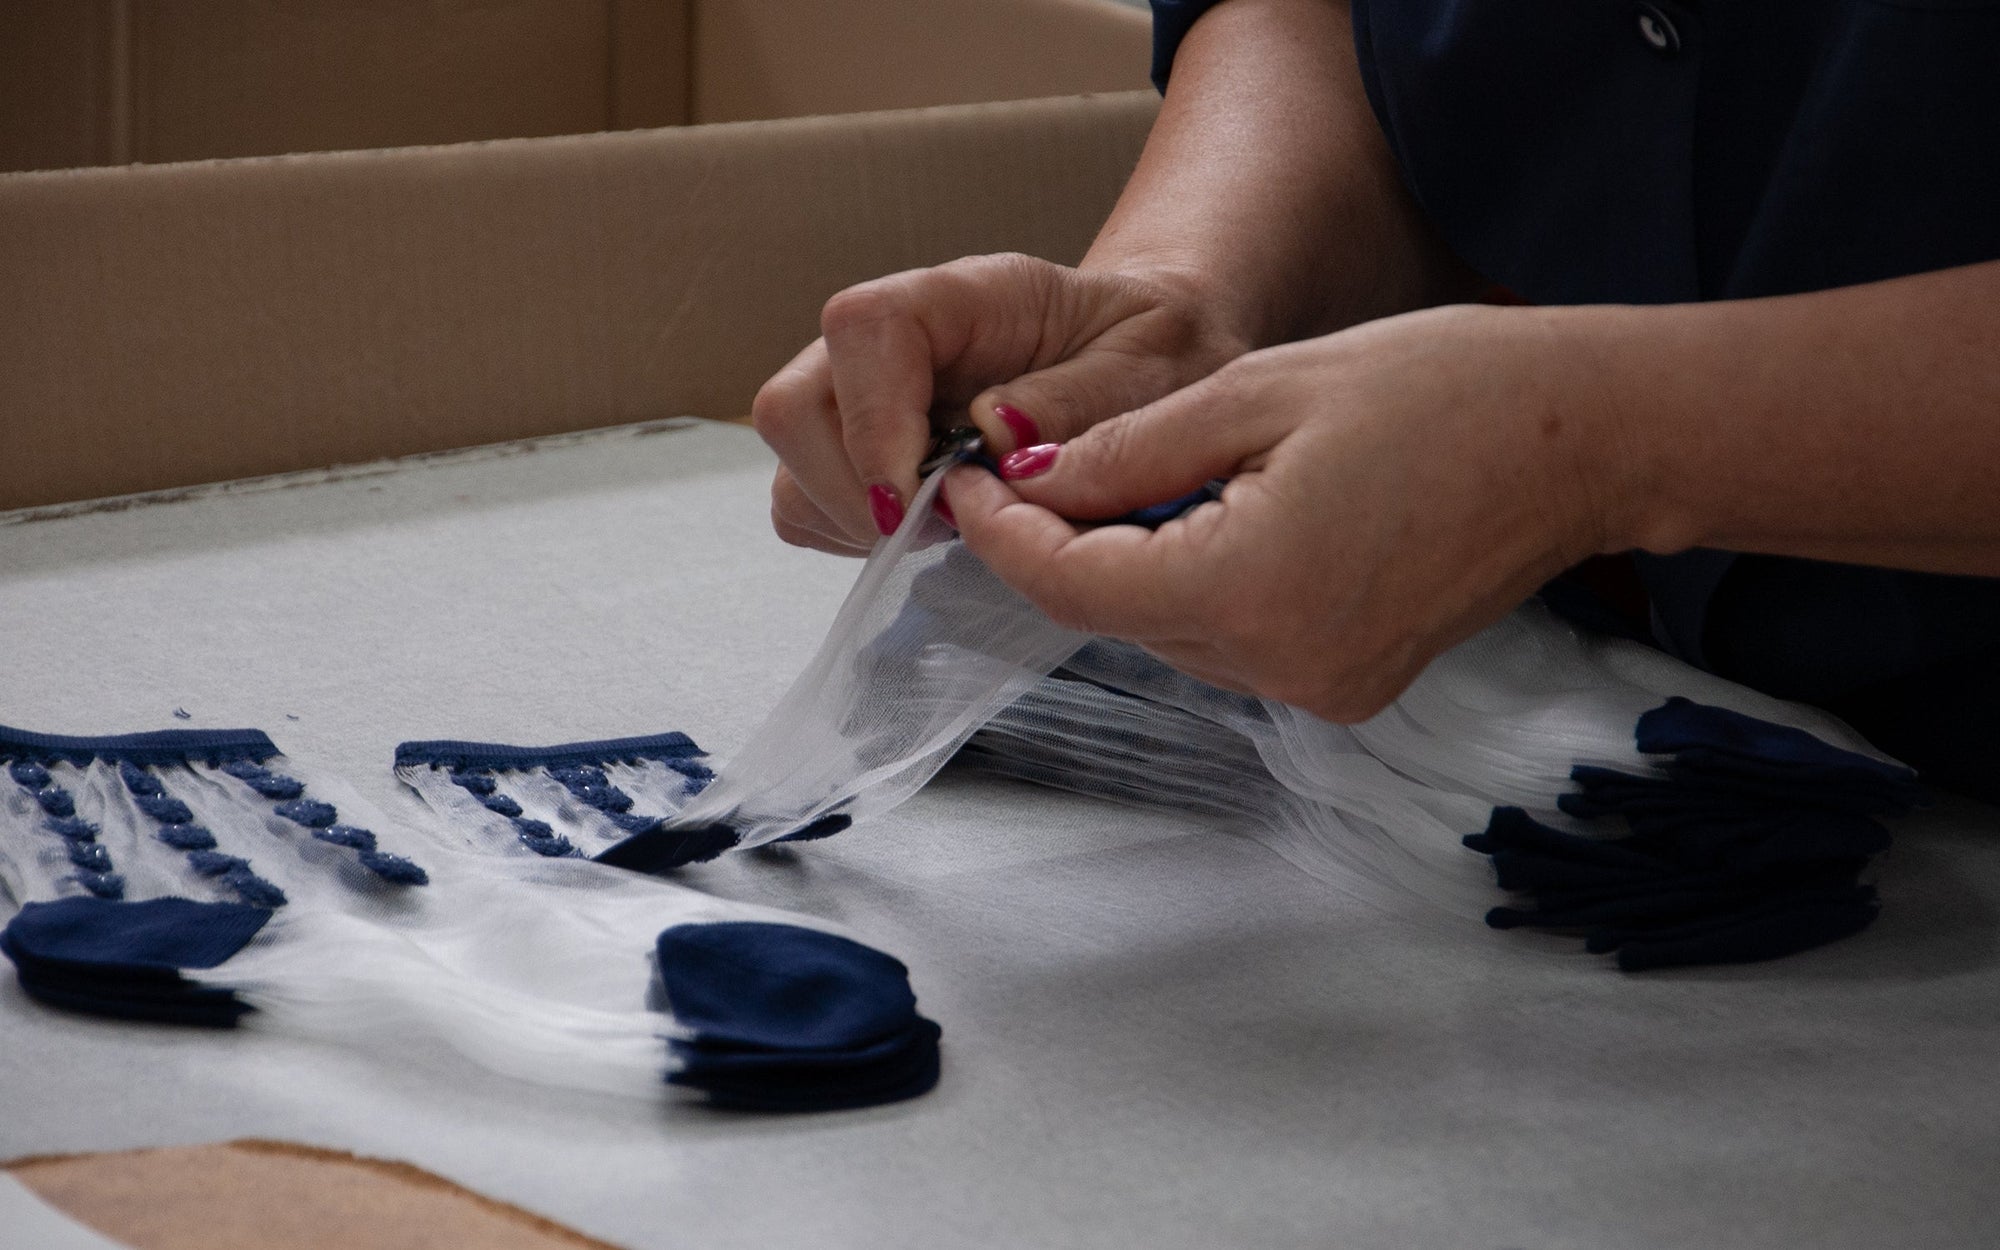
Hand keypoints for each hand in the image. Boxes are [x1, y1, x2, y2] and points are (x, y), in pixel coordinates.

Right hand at [750, 253, 1247, 553]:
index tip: (923, 500)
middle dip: (855, 492)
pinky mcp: (858, 441)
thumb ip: (1077, 401)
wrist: (1146, 354)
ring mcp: (863, 388)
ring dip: (850, 515)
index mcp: (965, 296)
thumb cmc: (1153, 352)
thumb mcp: (1153, 369)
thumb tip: (990, 434)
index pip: (863, 328)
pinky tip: (925, 525)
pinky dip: (848, 530)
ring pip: (790, 459)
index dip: (873, 422)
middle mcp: (895, 336)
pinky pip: (804, 497)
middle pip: (794, 405)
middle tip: (944, 526)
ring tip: (944, 523)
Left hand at [943, 304, 1626, 721]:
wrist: (1584, 438)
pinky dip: (1198, 584)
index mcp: (1249, 590)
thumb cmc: (1438, 389)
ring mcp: (1320, 688)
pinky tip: (1221, 515)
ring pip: (1168, 631)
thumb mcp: (1256, 391)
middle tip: (1032, 467)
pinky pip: (1230, 641)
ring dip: (1133, 562)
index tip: (963, 485)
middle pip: (1116, 614)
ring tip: (1145, 476)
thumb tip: (1030, 483)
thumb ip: (1127, 451)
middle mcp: (1280, 666)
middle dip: (1065, 542)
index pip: (1074, 584)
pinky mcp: (1349, 685)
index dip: (1004, 537)